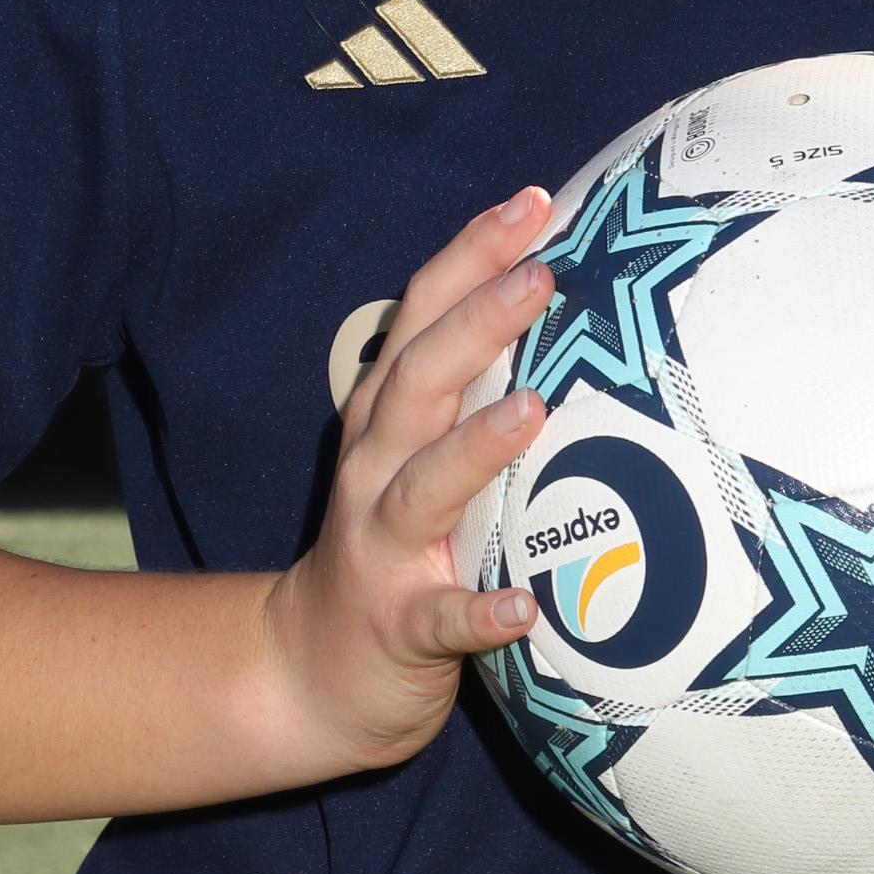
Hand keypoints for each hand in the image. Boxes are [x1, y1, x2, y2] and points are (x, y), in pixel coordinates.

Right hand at [260, 186, 553, 771]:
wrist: (313, 672)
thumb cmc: (396, 546)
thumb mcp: (415, 455)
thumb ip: (468, 392)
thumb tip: (560, 309)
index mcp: (386, 419)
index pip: (421, 316)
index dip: (472, 254)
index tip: (535, 201)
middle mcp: (374, 468)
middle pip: (418, 382)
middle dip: (476, 323)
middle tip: (541, 276)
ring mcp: (380, 547)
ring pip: (421, 487)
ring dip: (474, 447)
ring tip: (530, 410)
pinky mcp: (398, 626)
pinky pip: (440, 619)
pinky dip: (481, 612)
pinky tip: (525, 607)